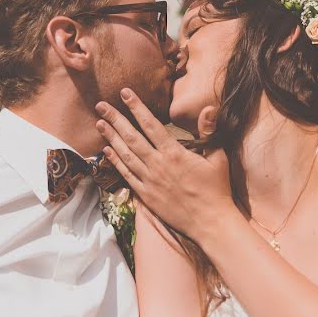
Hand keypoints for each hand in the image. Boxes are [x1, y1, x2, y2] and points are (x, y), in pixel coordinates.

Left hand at [94, 89, 234, 238]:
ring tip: (99, 123)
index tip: (125, 94)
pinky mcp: (146, 196)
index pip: (151, 125)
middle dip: (115, 119)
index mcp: (174, 154)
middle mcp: (158, 165)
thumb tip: (208, 108)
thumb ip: (209, 132)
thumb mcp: (218, 157)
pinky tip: (106, 151)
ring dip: (111, 138)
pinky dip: (115, 162)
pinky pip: (127, 176)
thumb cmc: (217, 189)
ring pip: (125, 155)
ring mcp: (149, 181)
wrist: (210, 222)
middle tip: (101, 105)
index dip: (136, 108)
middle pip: (132, 138)